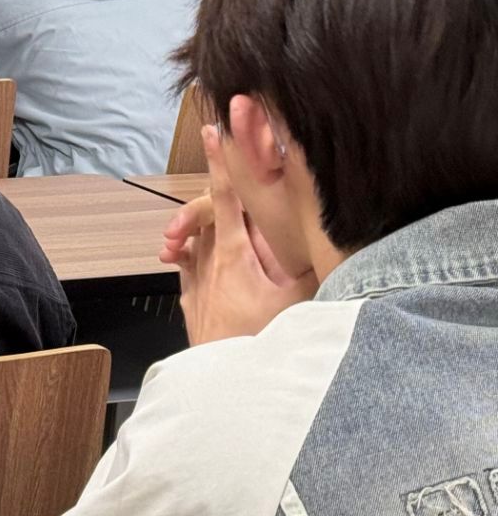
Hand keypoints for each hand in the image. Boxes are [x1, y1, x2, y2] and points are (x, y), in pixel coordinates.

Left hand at [164, 125, 314, 343]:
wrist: (222, 383)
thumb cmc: (258, 342)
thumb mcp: (296, 303)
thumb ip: (309, 268)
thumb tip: (327, 240)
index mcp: (233, 252)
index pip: (225, 196)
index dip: (221, 161)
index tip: (213, 131)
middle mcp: (208, 260)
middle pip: (208, 212)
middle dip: (216, 187)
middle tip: (222, 163)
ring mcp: (194, 280)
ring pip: (196, 238)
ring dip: (204, 222)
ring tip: (214, 214)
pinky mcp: (189, 301)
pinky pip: (188, 265)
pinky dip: (194, 253)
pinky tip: (197, 255)